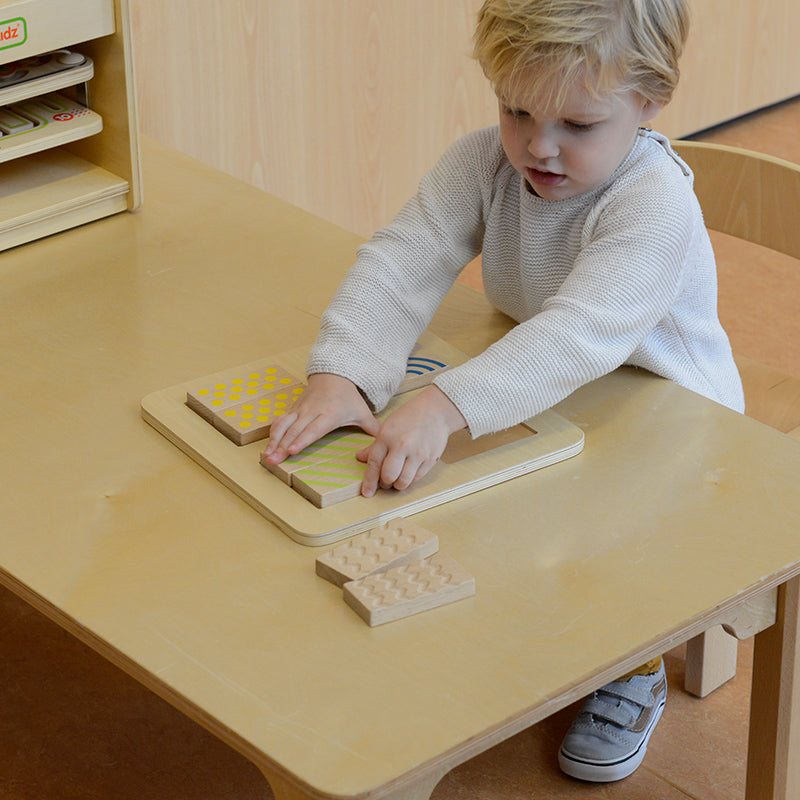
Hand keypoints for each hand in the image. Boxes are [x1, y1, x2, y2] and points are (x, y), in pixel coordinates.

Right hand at [262, 373, 379, 463]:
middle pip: (295, 430)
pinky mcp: (293, 408)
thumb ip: (372, 429)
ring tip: (267, 457)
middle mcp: (312, 411)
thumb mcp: (362, 411)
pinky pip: (280, 421)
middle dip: (282, 446)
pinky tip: (267, 447)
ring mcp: (300, 409)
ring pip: (284, 425)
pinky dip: (272, 434)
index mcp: (330, 414)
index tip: (291, 450)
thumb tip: (383, 448)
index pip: (313, 429)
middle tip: (273, 460)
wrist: (334, 374)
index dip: (301, 440)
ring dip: (273, 441)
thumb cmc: (348, 397)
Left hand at [357, 385, 466, 496]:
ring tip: (397, 480)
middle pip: (388, 476)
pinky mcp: (430, 458)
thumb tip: (360, 458)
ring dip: (398, 485)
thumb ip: (374, 446)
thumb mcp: (387, 427)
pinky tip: (408, 474)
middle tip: (385, 482)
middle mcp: (401, 445)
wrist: (435, 411)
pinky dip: (411, 480)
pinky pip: (417, 478)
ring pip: (404, 481)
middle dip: (385, 483)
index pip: (374, 464)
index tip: (367, 493)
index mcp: (386, 436)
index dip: (369, 481)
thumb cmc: (409, 417)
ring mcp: (417, 453)